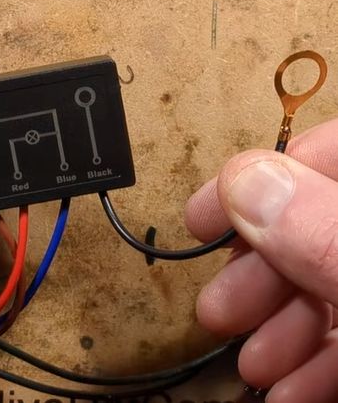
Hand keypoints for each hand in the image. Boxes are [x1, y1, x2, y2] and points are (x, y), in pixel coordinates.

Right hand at [186, 119, 337, 402]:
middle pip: (314, 223)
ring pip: (326, 281)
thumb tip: (245, 180)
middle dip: (258, 269)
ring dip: (279, 324)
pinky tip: (288, 387)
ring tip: (249, 361)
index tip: (204, 214)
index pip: (329, 150)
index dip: (262, 174)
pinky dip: (315, 360)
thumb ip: (324, 231)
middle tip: (219, 308)